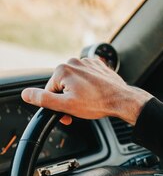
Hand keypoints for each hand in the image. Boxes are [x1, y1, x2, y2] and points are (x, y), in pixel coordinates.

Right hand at [21, 57, 152, 125]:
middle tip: (79, 110)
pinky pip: (87, 78)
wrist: (122, 100)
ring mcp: (87, 62)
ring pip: (75, 82)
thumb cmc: (97, 103)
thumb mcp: (66, 105)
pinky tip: (95, 95)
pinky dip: (88, 87)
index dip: (57, 105)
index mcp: (63, 69)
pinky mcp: (97, 65)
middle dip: (68, 99)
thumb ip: (44, 100)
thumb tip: (26, 94)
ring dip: (78, 93)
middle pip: (62, 85)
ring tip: (89, 102)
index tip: (67, 114)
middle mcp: (73, 61)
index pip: (50, 90)